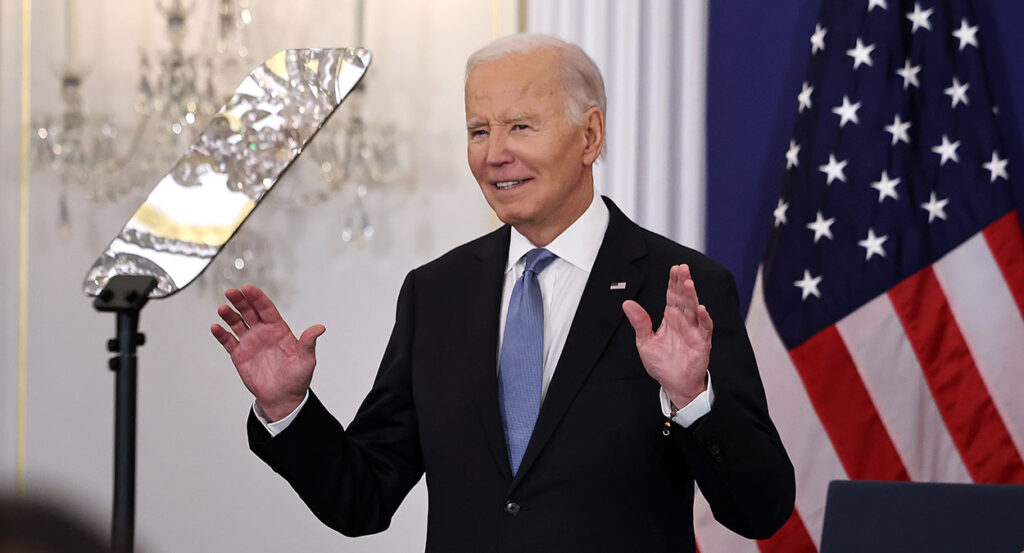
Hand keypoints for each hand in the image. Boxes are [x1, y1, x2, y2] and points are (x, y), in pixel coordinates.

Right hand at [210, 284, 325, 421]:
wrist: (283, 398)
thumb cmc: (297, 378)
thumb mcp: (306, 360)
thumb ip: (308, 343)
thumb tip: (320, 328)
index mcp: (278, 329)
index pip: (266, 308)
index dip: (257, 297)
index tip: (248, 288)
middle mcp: (263, 332)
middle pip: (250, 311)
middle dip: (241, 300)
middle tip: (232, 292)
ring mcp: (250, 342)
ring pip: (237, 323)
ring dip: (229, 314)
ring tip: (223, 309)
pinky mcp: (239, 354)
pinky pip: (228, 341)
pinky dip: (221, 334)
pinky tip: (216, 327)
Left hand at [622, 264, 712, 406]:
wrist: (674, 385)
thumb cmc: (662, 364)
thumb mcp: (645, 342)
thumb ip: (639, 322)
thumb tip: (627, 303)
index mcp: (671, 319)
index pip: (672, 296)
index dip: (673, 282)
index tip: (674, 268)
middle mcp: (683, 322)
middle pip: (684, 298)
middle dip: (683, 283)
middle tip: (682, 268)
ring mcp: (693, 331)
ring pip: (694, 310)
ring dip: (692, 296)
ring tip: (688, 283)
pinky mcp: (702, 343)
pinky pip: (705, 328)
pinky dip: (704, 319)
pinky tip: (701, 309)